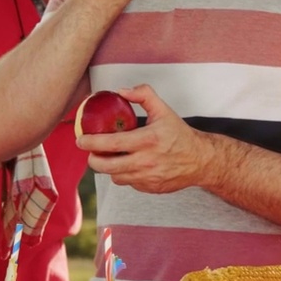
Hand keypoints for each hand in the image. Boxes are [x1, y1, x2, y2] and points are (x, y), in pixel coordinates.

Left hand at [79, 84, 213, 193]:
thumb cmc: (180, 135)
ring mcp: (148, 178)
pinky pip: (128, 183)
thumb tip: (121, 91)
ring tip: (109, 159)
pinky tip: (128, 165)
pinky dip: (124, 175)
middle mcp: (146, 162)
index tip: (81, 140)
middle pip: (107, 166)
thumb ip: (143, 95)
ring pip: (115, 177)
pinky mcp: (150, 188)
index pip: (110, 144)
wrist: (200, 161)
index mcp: (147, 140)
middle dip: (93, 160)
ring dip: (108, 169)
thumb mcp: (164, 110)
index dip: (91, 142)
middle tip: (90, 153)